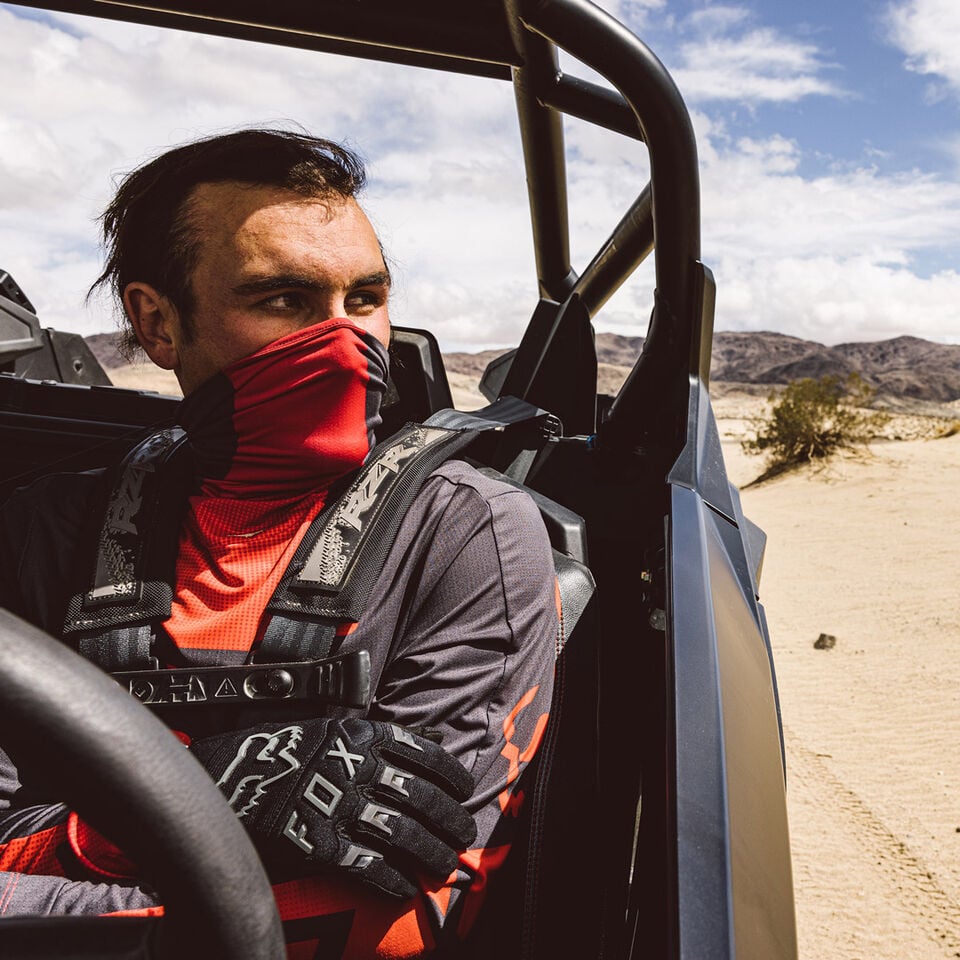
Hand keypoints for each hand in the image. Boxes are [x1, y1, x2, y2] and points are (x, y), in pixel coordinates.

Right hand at [190, 718, 476, 897]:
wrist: (225, 776)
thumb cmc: (282, 750)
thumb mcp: (332, 728)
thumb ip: (375, 738)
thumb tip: (430, 736)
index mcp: (362, 735)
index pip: (423, 752)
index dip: (451, 774)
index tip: (466, 789)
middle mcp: (356, 767)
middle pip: (420, 796)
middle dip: (450, 818)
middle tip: (465, 833)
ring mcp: (338, 805)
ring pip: (401, 832)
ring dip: (430, 852)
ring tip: (446, 865)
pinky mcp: (319, 842)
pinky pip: (368, 863)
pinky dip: (392, 877)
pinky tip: (405, 887)